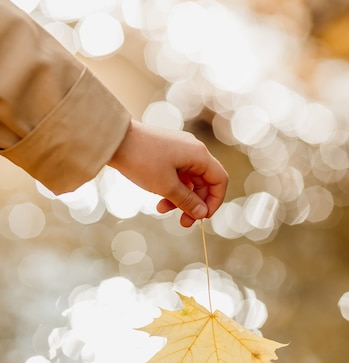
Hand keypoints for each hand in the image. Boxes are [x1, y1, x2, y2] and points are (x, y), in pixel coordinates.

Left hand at [108, 121, 227, 226]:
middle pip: (204, 183)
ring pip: (189, 182)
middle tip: (183, 223)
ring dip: (180, 199)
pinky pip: (177, 175)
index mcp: (199, 155)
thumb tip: (202, 213)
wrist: (114, 139)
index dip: (214, 201)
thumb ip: (187, 201)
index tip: (202, 217)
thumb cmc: (142, 160)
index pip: (219, 180)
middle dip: (195, 204)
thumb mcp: (166, 186)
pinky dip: (171, 189)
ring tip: (162, 210)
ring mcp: (180, 151)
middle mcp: (193, 150)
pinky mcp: (167, 153)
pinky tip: (158, 200)